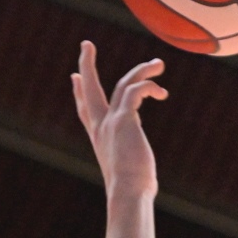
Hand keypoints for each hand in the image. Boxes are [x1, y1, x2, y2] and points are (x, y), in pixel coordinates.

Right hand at [73, 41, 166, 198]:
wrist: (127, 192)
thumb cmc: (132, 192)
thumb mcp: (131, 179)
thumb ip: (136, 176)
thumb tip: (145, 187)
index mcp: (99, 139)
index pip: (85, 111)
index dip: (80, 93)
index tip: (75, 78)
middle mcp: (101, 127)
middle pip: (90, 89)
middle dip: (87, 65)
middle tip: (86, 45)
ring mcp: (111, 121)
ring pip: (123, 83)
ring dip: (142, 70)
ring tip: (159, 64)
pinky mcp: (124, 118)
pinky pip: (136, 90)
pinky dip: (150, 86)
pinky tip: (161, 91)